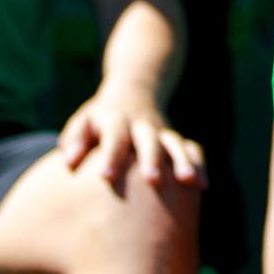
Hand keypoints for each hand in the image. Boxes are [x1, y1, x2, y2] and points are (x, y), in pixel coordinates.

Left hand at [58, 81, 205, 191]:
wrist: (134, 88)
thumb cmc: (100, 117)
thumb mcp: (83, 121)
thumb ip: (74, 140)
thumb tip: (69, 162)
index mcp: (115, 119)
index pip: (113, 136)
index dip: (111, 155)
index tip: (106, 177)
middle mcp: (141, 124)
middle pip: (148, 139)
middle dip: (151, 159)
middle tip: (153, 181)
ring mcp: (160, 130)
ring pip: (174, 143)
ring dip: (182, 161)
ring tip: (189, 181)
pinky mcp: (175, 137)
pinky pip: (191, 148)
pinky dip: (199, 164)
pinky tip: (203, 185)